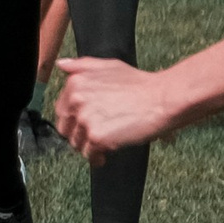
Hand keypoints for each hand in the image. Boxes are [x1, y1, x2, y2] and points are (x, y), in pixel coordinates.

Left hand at [52, 55, 173, 165]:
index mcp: (75, 84)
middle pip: (66, 129)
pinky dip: (97, 158)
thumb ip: (82, 66)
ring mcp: (85, 119)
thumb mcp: (108, 66)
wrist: (162, 99)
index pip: (61, 110)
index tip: (85, 123)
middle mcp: (76, 101)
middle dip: (78, 134)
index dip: (74, 119)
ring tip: (105, 141)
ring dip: (89, 146)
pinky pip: (90, 155)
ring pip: (77, 143)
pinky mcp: (97, 137)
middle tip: (96, 134)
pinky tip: (107, 153)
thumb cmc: (139, 84)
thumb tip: (62, 64)